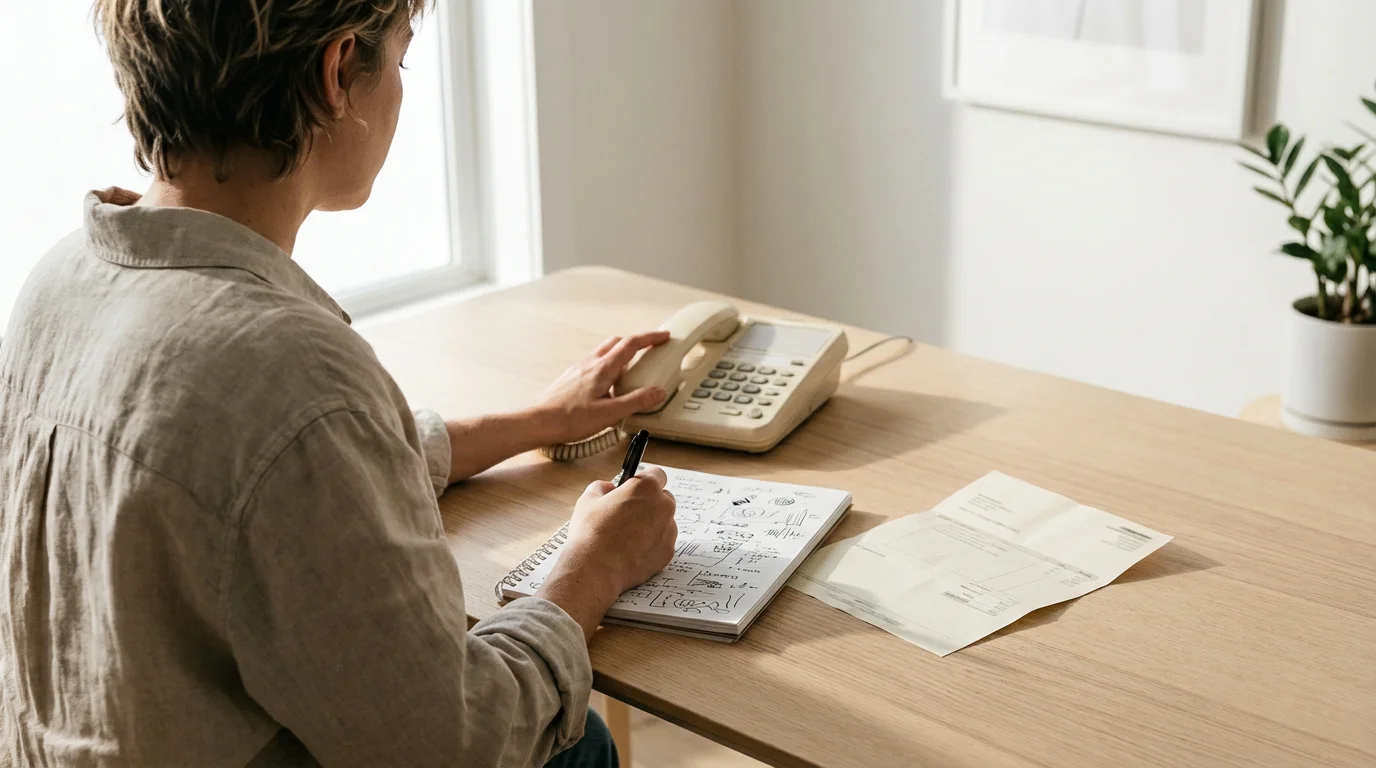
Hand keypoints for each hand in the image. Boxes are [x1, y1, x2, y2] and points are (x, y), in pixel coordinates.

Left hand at [535, 331, 670, 444]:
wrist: (539, 422)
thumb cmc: (569, 418)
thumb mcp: (610, 413)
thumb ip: (636, 401)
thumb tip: (657, 392)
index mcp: (603, 368)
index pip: (631, 343)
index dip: (650, 338)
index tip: (663, 337)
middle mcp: (590, 363)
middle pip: (617, 342)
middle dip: (636, 342)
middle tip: (649, 350)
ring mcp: (579, 369)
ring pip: (604, 353)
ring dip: (621, 355)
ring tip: (631, 373)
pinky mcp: (571, 378)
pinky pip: (594, 365)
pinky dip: (607, 367)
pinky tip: (608, 387)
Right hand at [541, 467, 677, 616]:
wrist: (595, 568)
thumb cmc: (591, 532)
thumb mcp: (588, 499)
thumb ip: (602, 487)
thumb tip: (608, 489)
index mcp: (646, 487)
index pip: (657, 474)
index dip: (645, 480)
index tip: (636, 487)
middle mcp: (664, 506)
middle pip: (663, 498)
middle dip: (649, 503)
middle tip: (628, 514)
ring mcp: (669, 530)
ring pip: (664, 522)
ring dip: (651, 525)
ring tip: (626, 537)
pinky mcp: (668, 552)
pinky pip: (662, 543)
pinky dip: (651, 545)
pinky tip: (631, 551)